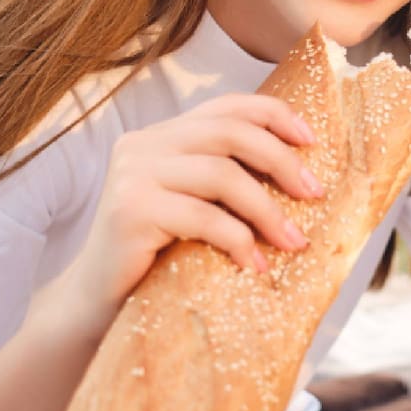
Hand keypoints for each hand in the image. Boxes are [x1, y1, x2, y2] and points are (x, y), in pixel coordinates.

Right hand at [58, 94, 322, 338]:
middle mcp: (143, 144)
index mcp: (161, 135)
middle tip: (314, 194)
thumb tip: (302, 175)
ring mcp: (132, 175)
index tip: (312, 140)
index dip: (274, 114)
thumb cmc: (157, 256)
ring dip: (268, 210)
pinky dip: (239, 241)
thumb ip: (225, 179)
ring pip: (221, 175)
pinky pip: (203, 218)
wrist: (96, 304)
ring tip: (294, 241)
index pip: (225, 106)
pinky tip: (255, 265)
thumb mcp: (195, 206)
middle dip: (281, 161)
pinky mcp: (130, 211)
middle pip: (229, 133)